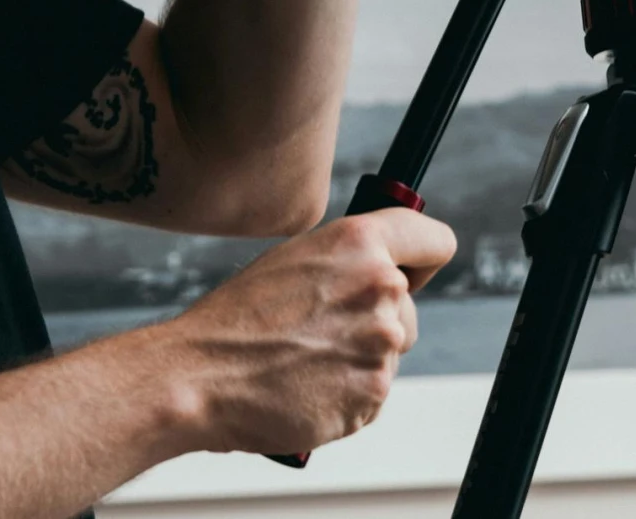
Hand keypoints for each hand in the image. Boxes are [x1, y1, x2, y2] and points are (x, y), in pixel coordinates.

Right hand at [154, 207, 457, 454]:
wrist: (199, 377)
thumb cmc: (235, 318)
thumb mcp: (294, 258)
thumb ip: (350, 259)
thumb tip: (382, 270)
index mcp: (360, 243)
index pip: (436, 242)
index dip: (423, 259)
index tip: (413, 271)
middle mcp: (380, 288)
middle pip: (409, 306)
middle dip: (375, 318)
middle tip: (319, 329)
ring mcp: (380, 345)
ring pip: (388, 351)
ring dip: (357, 358)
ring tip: (302, 358)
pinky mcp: (372, 394)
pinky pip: (372, 392)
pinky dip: (347, 394)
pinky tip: (305, 385)